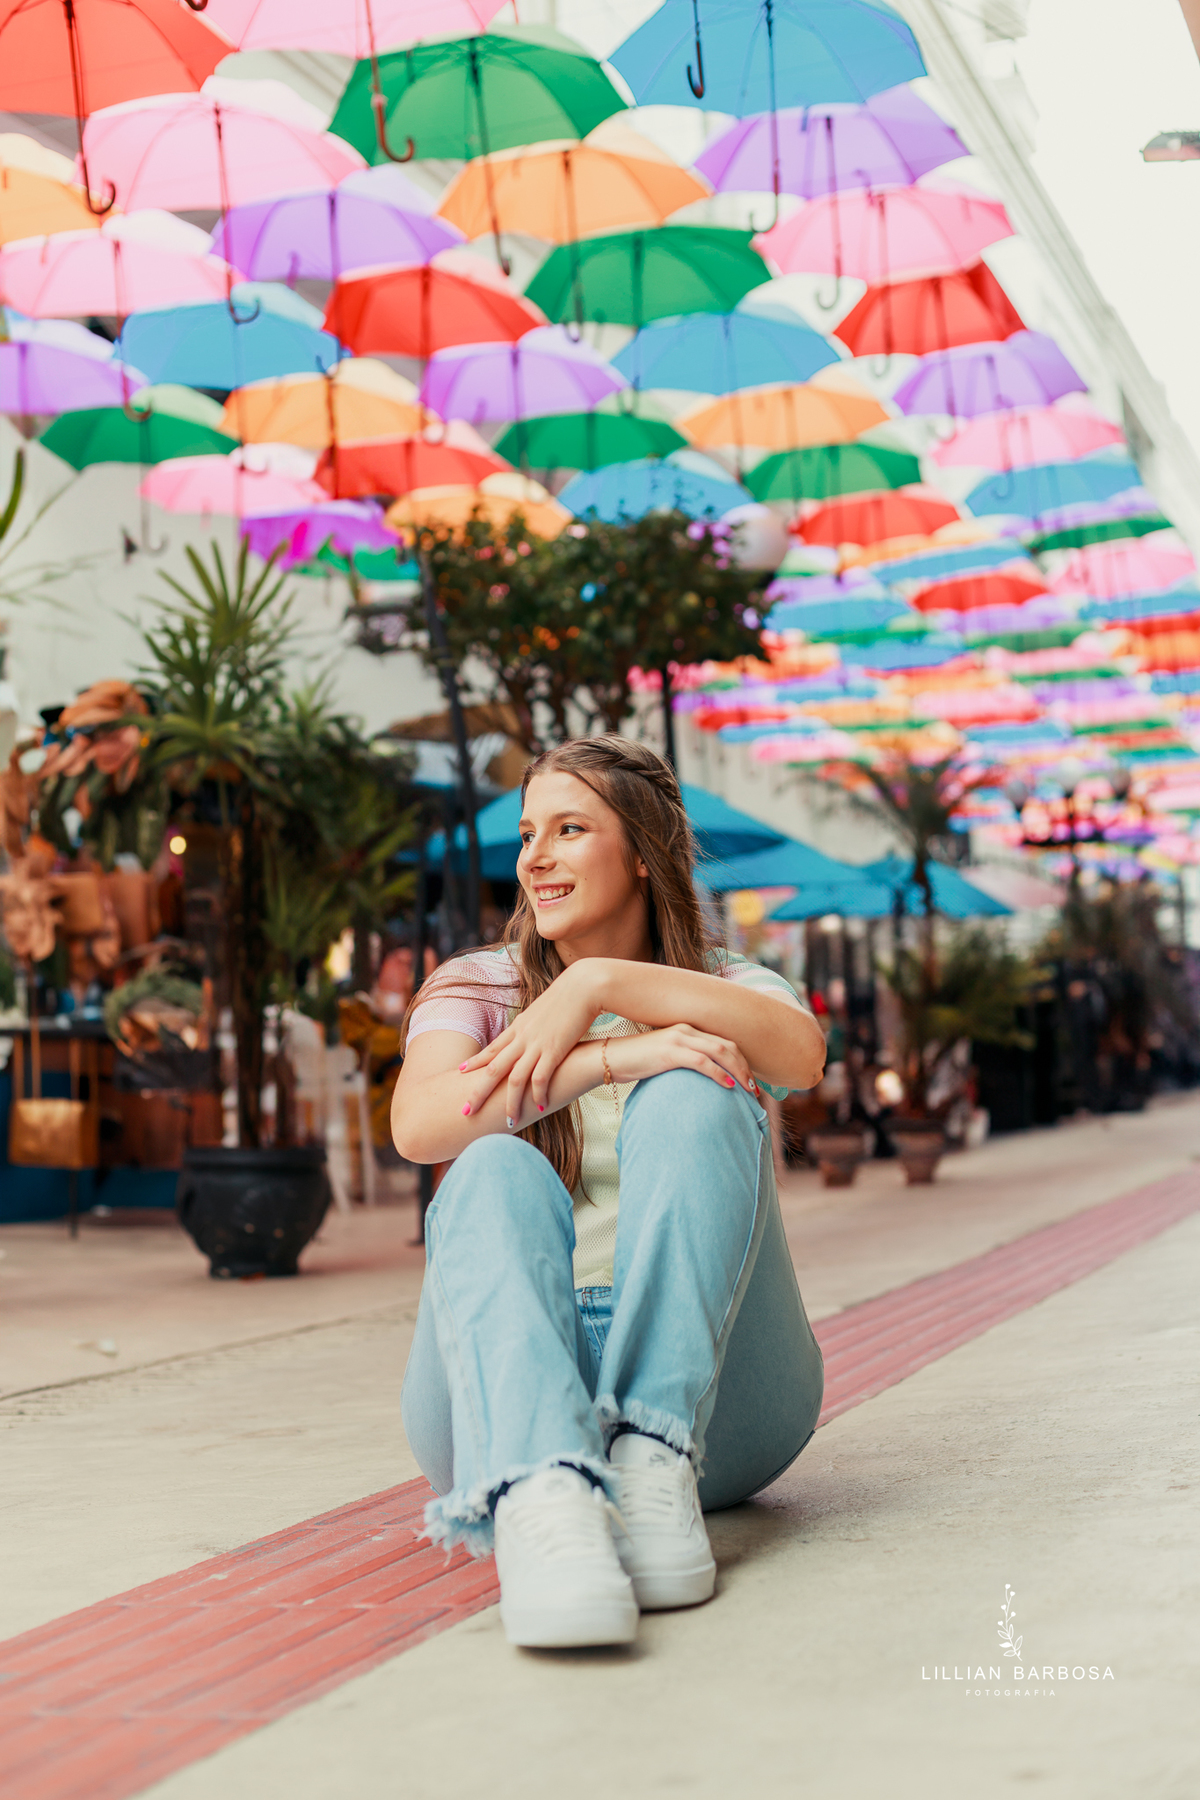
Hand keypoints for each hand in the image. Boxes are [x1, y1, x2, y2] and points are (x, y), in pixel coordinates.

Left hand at [456, 961, 600, 1124]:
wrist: (584, 985)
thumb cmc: (568, 996)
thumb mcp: (543, 1011)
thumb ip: (534, 1025)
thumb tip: (533, 1031)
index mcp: (518, 1027)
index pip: (491, 1049)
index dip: (475, 1062)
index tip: (460, 1072)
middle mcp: (522, 1037)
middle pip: (493, 1069)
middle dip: (478, 1092)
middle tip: (465, 1111)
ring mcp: (537, 1044)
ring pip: (515, 1079)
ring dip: (510, 1103)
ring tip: (508, 1123)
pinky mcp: (555, 1050)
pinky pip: (541, 1078)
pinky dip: (538, 1095)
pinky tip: (540, 1108)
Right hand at [608, 1024, 760, 1097]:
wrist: (608, 1059)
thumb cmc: (635, 1062)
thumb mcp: (664, 1058)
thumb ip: (683, 1062)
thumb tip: (700, 1081)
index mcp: (687, 1030)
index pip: (723, 1042)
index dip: (741, 1061)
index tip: (750, 1081)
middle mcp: (686, 1030)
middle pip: (727, 1046)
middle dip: (745, 1067)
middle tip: (755, 1089)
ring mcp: (678, 1038)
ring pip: (720, 1052)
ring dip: (738, 1071)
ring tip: (748, 1090)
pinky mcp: (669, 1051)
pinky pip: (702, 1062)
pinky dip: (719, 1073)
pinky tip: (728, 1086)